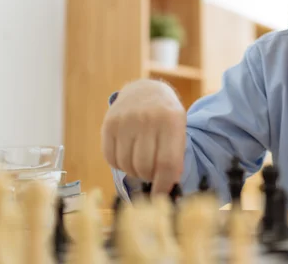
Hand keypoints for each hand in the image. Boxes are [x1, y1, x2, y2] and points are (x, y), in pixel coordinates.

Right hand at [101, 79, 186, 194]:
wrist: (144, 91)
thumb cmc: (166, 117)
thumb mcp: (178, 129)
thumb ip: (175, 157)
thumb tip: (167, 190)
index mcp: (171, 120)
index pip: (167, 163)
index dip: (164, 185)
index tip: (161, 196)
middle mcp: (148, 119)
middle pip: (145, 166)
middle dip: (150, 177)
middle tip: (153, 172)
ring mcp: (126, 120)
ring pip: (127, 165)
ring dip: (135, 172)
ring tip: (142, 163)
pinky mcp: (109, 124)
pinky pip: (111, 159)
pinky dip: (120, 165)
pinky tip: (128, 156)